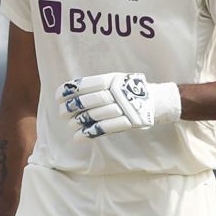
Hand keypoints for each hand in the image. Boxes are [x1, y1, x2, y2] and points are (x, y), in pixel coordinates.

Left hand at [58, 71, 180, 137]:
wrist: (157, 100)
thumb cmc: (131, 91)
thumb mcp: (117, 80)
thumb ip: (99, 85)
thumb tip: (72, 93)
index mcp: (114, 79)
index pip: (88, 85)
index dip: (71, 91)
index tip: (58, 97)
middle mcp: (119, 92)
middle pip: (90, 101)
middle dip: (72, 107)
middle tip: (61, 113)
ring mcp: (125, 108)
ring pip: (96, 115)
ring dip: (79, 121)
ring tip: (69, 124)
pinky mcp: (129, 122)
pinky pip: (105, 128)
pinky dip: (89, 133)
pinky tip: (77, 136)